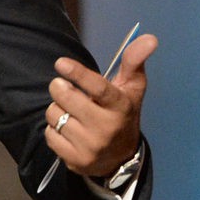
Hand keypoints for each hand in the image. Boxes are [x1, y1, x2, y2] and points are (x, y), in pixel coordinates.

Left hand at [44, 34, 157, 178]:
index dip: (78, 74)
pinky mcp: (75, 160)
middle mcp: (106, 128)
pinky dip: (54, 129)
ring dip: (57, 109)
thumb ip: (134, 61)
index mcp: (120, 106)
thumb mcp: (132, 88)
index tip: (60, 63)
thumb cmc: (123, 113)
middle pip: (66, 98)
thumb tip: (150, 38)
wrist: (121, 157)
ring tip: (71, 112)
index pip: (98, 88)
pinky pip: (49, 134)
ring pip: (54, 115)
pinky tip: (68, 130)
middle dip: (59, 88)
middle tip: (63, 87)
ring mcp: (90, 147)